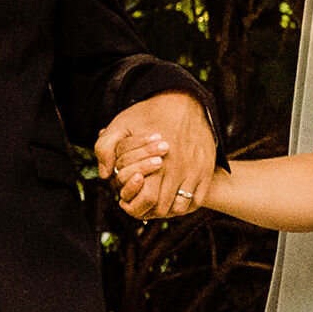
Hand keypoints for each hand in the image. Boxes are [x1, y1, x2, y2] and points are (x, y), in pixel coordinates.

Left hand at [96, 93, 216, 223]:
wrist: (184, 101)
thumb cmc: (149, 114)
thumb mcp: (122, 124)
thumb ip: (106, 147)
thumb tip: (106, 175)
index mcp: (157, 161)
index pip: (147, 200)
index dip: (135, 207)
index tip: (127, 202)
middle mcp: (178, 168)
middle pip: (163, 208)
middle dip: (149, 210)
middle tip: (140, 204)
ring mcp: (195, 170)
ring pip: (181, 207)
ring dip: (168, 209)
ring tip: (156, 201)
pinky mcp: (206, 169)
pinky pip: (197, 200)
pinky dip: (185, 204)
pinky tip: (173, 196)